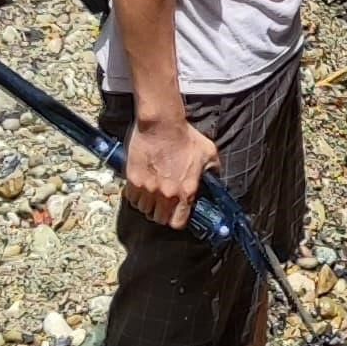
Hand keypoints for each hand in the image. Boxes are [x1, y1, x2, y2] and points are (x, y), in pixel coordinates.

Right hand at [121, 115, 217, 232]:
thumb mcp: (208, 153)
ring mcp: (148, 188)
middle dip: (161, 212)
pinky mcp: (134, 179)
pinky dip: (135, 196)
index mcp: (186, 191)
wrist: (162, 122)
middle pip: (159, 219)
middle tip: (162, 202)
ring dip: (147, 204)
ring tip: (151, 193)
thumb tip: (215, 181)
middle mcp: (166, 194)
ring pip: (144, 209)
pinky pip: (132, 198)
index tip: (176, 212)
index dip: (177, 219)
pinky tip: (140, 187)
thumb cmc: (185, 136)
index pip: (178, 223)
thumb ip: (213, 171)